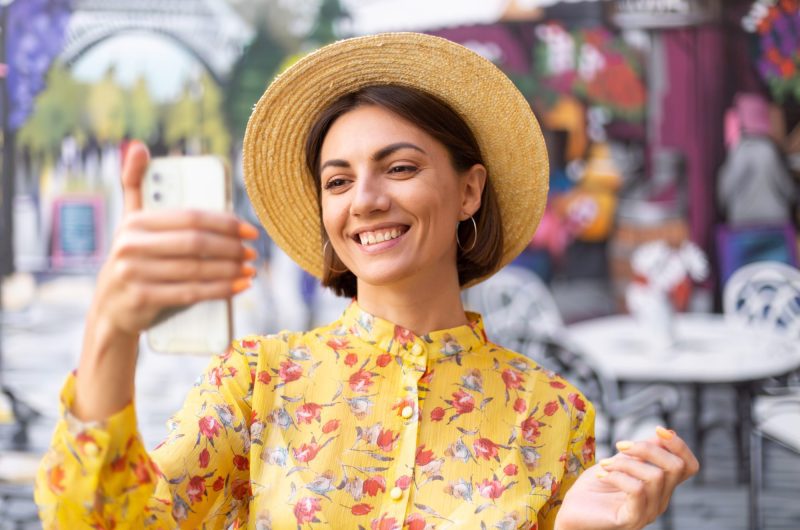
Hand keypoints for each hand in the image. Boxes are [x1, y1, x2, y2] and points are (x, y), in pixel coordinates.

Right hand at [93, 141, 258, 337]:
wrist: (110, 308)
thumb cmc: (133, 258)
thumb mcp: (130, 222)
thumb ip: (135, 185)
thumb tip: (138, 147)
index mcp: (135, 222)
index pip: (190, 217)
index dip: (225, 223)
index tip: (250, 230)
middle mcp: (131, 246)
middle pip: (195, 243)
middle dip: (231, 248)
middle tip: (252, 252)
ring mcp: (134, 274)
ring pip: (196, 270)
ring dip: (230, 270)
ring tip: (250, 269)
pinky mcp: (141, 300)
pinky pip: (190, 293)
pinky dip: (220, 291)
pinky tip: (239, 287)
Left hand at [555, 426, 698, 529]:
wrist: (572, 512)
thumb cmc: (594, 488)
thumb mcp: (620, 462)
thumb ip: (641, 452)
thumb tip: (664, 432)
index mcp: (661, 487)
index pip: (688, 466)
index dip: (680, 445)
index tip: (658, 430)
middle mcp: (660, 501)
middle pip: (675, 467)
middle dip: (647, 448)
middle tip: (620, 446)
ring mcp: (648, 512)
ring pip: (655, 476)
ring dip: (625, 462)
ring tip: (604, 464)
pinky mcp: (632, 519)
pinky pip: (637, 491)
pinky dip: (618, 476)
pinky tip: (602, 474)